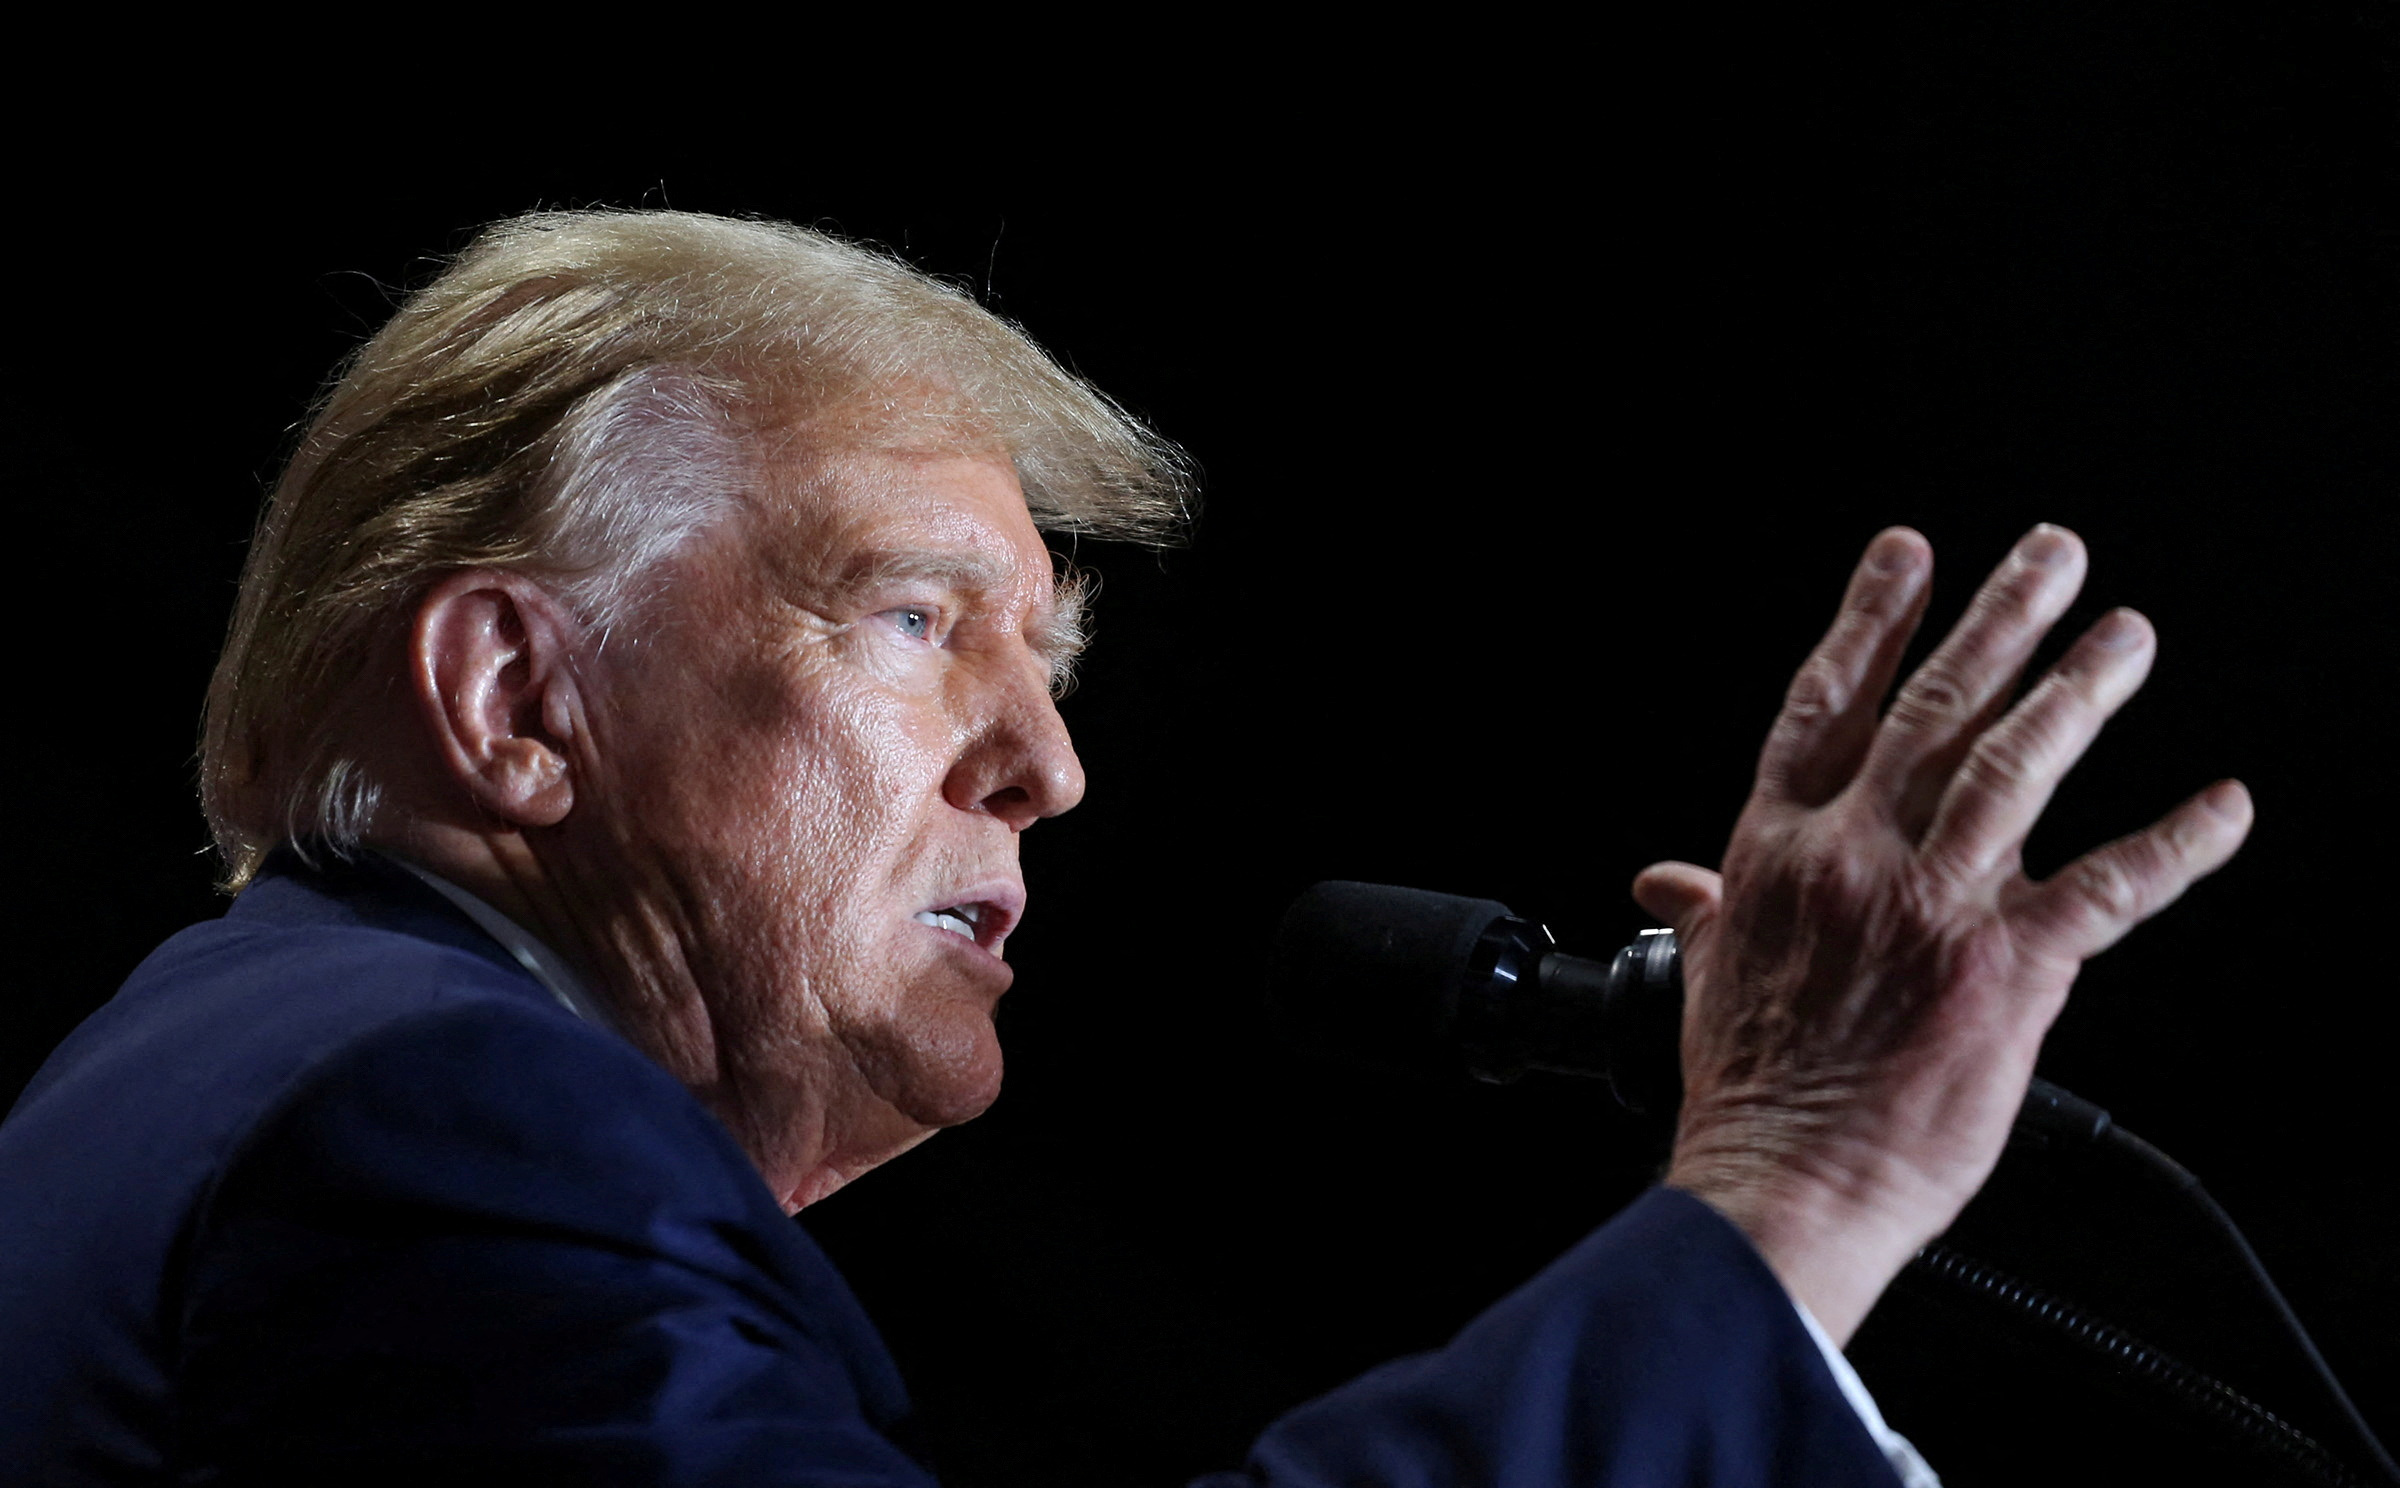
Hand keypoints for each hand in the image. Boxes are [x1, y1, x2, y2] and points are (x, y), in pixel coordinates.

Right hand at [1637, 524, 2251, 1344]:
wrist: (1784, 1181)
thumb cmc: (1750, 1091)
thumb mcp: (1704, 974)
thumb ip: (1708, 908)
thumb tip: (1671, 880)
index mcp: (1775, 850)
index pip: (1823, 705)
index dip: (1870, 621)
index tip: (1909, 555)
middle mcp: (1852, 856)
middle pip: (1932, 708)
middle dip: (1999, 619)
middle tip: (2052, 553)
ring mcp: (1931, 903)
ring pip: (2013, 766)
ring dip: (2080, 690)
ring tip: (2125, 635)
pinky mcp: (2007, 967)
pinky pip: (2109, 887)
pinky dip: (2177, 844)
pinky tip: (2222, 805)